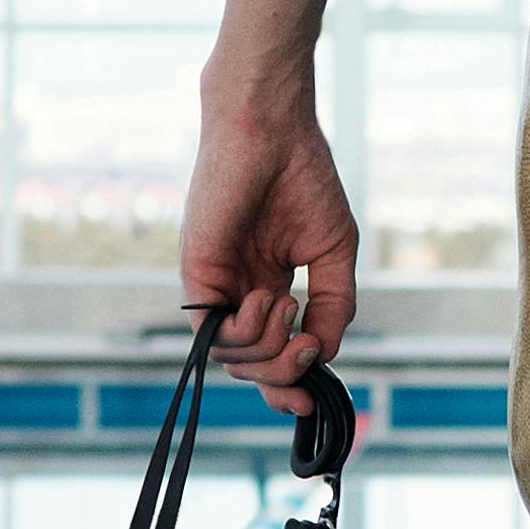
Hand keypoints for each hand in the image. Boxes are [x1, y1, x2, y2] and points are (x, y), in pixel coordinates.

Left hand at [180, 83, 357, 394]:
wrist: (273, 129)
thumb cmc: (303, 179)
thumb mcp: (333, 255)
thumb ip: (333, 306)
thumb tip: (324, 354)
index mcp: (264, 286)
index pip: (267, 353)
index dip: (287, 383)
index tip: (310, 399)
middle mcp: (235, 291)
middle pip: (250, 366)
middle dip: (284, 374)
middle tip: (309, 349)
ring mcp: (214, 284)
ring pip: (232, 358)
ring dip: (270, 350)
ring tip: (290, 308)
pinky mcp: (196, 272)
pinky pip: (213, 331)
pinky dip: (247, 329)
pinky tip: (271, 299)